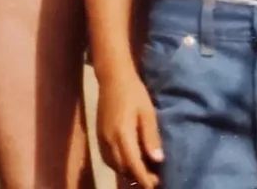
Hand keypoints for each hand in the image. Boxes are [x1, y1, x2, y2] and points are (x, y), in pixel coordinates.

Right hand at [96, 70, 163, 188]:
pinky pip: (107, 157)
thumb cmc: (134, 92)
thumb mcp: (147, 113)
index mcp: (122, 134)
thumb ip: (151, 137)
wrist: (113, 77)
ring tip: (142, 171)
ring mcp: (102, 137)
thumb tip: (158, 160)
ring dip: (127, 172)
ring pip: (113, 165)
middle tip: (155, 177)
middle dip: (138, 177)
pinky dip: (117, 164)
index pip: (134, 165)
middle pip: (123, 168)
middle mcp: (109, 139)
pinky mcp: (99, 134)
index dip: (145, 179)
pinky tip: (127, 161)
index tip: (157, 185)